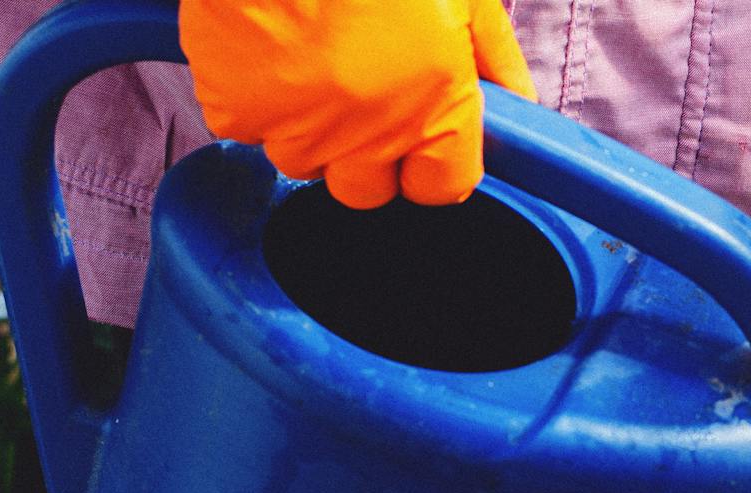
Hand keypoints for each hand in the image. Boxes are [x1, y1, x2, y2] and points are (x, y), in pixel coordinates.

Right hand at [180, 0, 535, 208]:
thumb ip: (494, 57)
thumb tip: (518, 103)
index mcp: (433, 113)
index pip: (439, 188)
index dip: (430, 162)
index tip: (420, 131)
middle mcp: (368, 136)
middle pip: (367, 189)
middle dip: (366, 153)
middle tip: (360, 87)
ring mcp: (295, 129)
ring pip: (303, 160)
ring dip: (308, 124)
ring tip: (309, 55)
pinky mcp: (233, 110)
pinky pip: (245, 126)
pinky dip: (251, 97)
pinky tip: (264, 46)